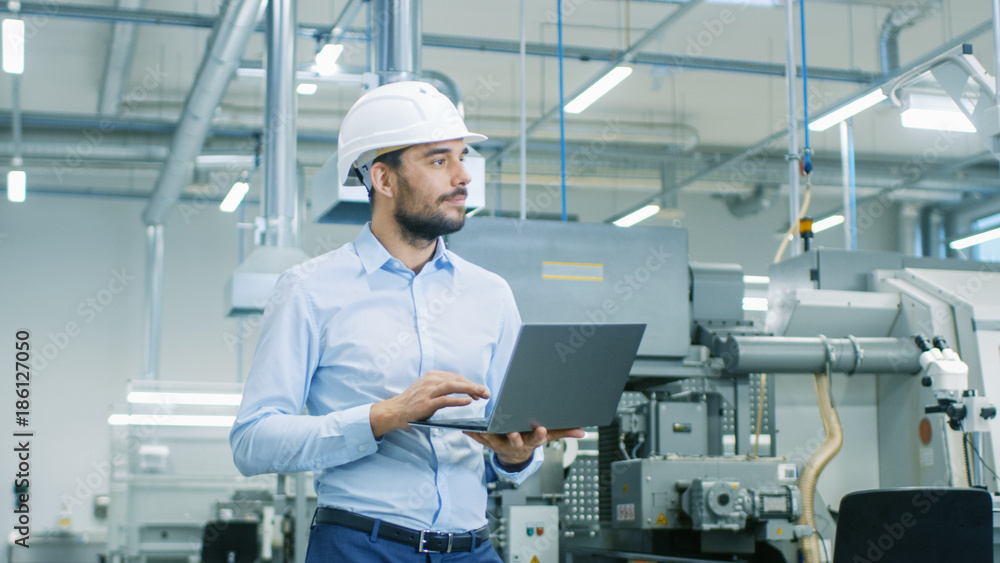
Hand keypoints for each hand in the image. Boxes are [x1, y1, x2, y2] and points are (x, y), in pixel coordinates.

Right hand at [370, 370, 488, 437]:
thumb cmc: (412, 403)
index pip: (456, 377)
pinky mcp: (426, 403)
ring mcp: (428, 391)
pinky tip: (468, 402)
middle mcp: (431, 380)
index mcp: (432, 376)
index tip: (480, 390)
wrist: (394, 411)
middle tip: (487, 393)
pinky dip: (458, 400)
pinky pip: (445, 400)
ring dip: (470, 390)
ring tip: (481, 395)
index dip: (470, 383)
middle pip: (457, 380)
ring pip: (453, 387)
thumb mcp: (427, 390)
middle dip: (474, 386)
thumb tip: (463, 391)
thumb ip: (442, 388)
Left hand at [464, 427, 585, 465]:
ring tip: (483, 428)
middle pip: (516, 441)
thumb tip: (583, 432)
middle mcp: (516, 444)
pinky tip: (466, 428)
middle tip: (512, 431)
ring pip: (495, 440)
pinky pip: (481, 440)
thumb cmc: (531, 439)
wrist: (515, 456)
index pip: (537, 439)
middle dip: (514, 437)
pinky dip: (474, 434)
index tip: (540, 428)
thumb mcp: (548, 436)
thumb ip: (564, 433)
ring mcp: (502, 445)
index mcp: (531, 441)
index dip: (539, 434)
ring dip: (489, 435)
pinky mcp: (490, 443)